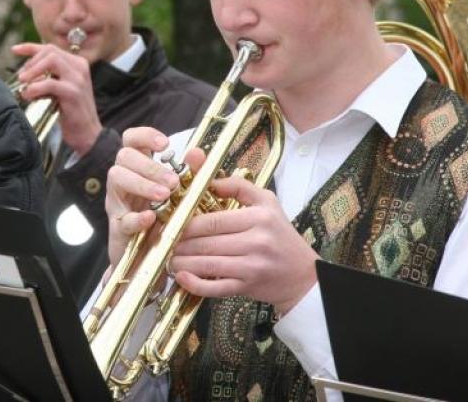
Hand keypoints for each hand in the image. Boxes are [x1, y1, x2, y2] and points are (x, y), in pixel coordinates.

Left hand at [12, 42, 101, 154]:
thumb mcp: (60, 89)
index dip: (30, 47)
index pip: (50, 48)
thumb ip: (48, 76)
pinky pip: (50, 83)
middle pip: (50, 51)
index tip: (14, 50)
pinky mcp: (73, 92)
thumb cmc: (71, 113)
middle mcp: (80, 67)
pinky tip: (28, 95)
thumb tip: (24, 72)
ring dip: (33, 70)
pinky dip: (35, 87)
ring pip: (51, 61)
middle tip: (21, 77)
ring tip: (23, 83)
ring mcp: (78, 79)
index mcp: (77, 63)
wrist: (88, 134)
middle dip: (31, 61)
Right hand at [104, 126, 191, 265]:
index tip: (164, 144)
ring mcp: (117, 203)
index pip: (131, 139)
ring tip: (164, 195)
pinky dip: (136, 217)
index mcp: (138, 167)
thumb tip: (197, 153)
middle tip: (173, 181)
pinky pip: (122, 218)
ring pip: (117, 178)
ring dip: (142, 184)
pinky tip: (151, 217)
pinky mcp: (118, 228)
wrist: (150, 260)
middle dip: (149, 165)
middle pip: (124, 156)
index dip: (145, 135)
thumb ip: (190, 173)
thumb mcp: (179, 195)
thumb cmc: (164, 219)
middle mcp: (123, 180)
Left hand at [170, 177, 317, 315]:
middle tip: (164, 241)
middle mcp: (256, 242)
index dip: (186, 222)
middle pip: (206, 242)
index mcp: (259, 218)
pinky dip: (195, 284)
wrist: (302, 275)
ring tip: (168, 257)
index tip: (171, 222)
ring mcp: (251, 267)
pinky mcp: (247, 287)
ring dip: (182, 262)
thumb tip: (212, 180)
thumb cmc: (280, 235)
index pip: (213, 220)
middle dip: (179, 243)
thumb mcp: (267, 202)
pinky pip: (215, 287)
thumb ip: (239, 186)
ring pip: (206, 264)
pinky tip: (181, 278)